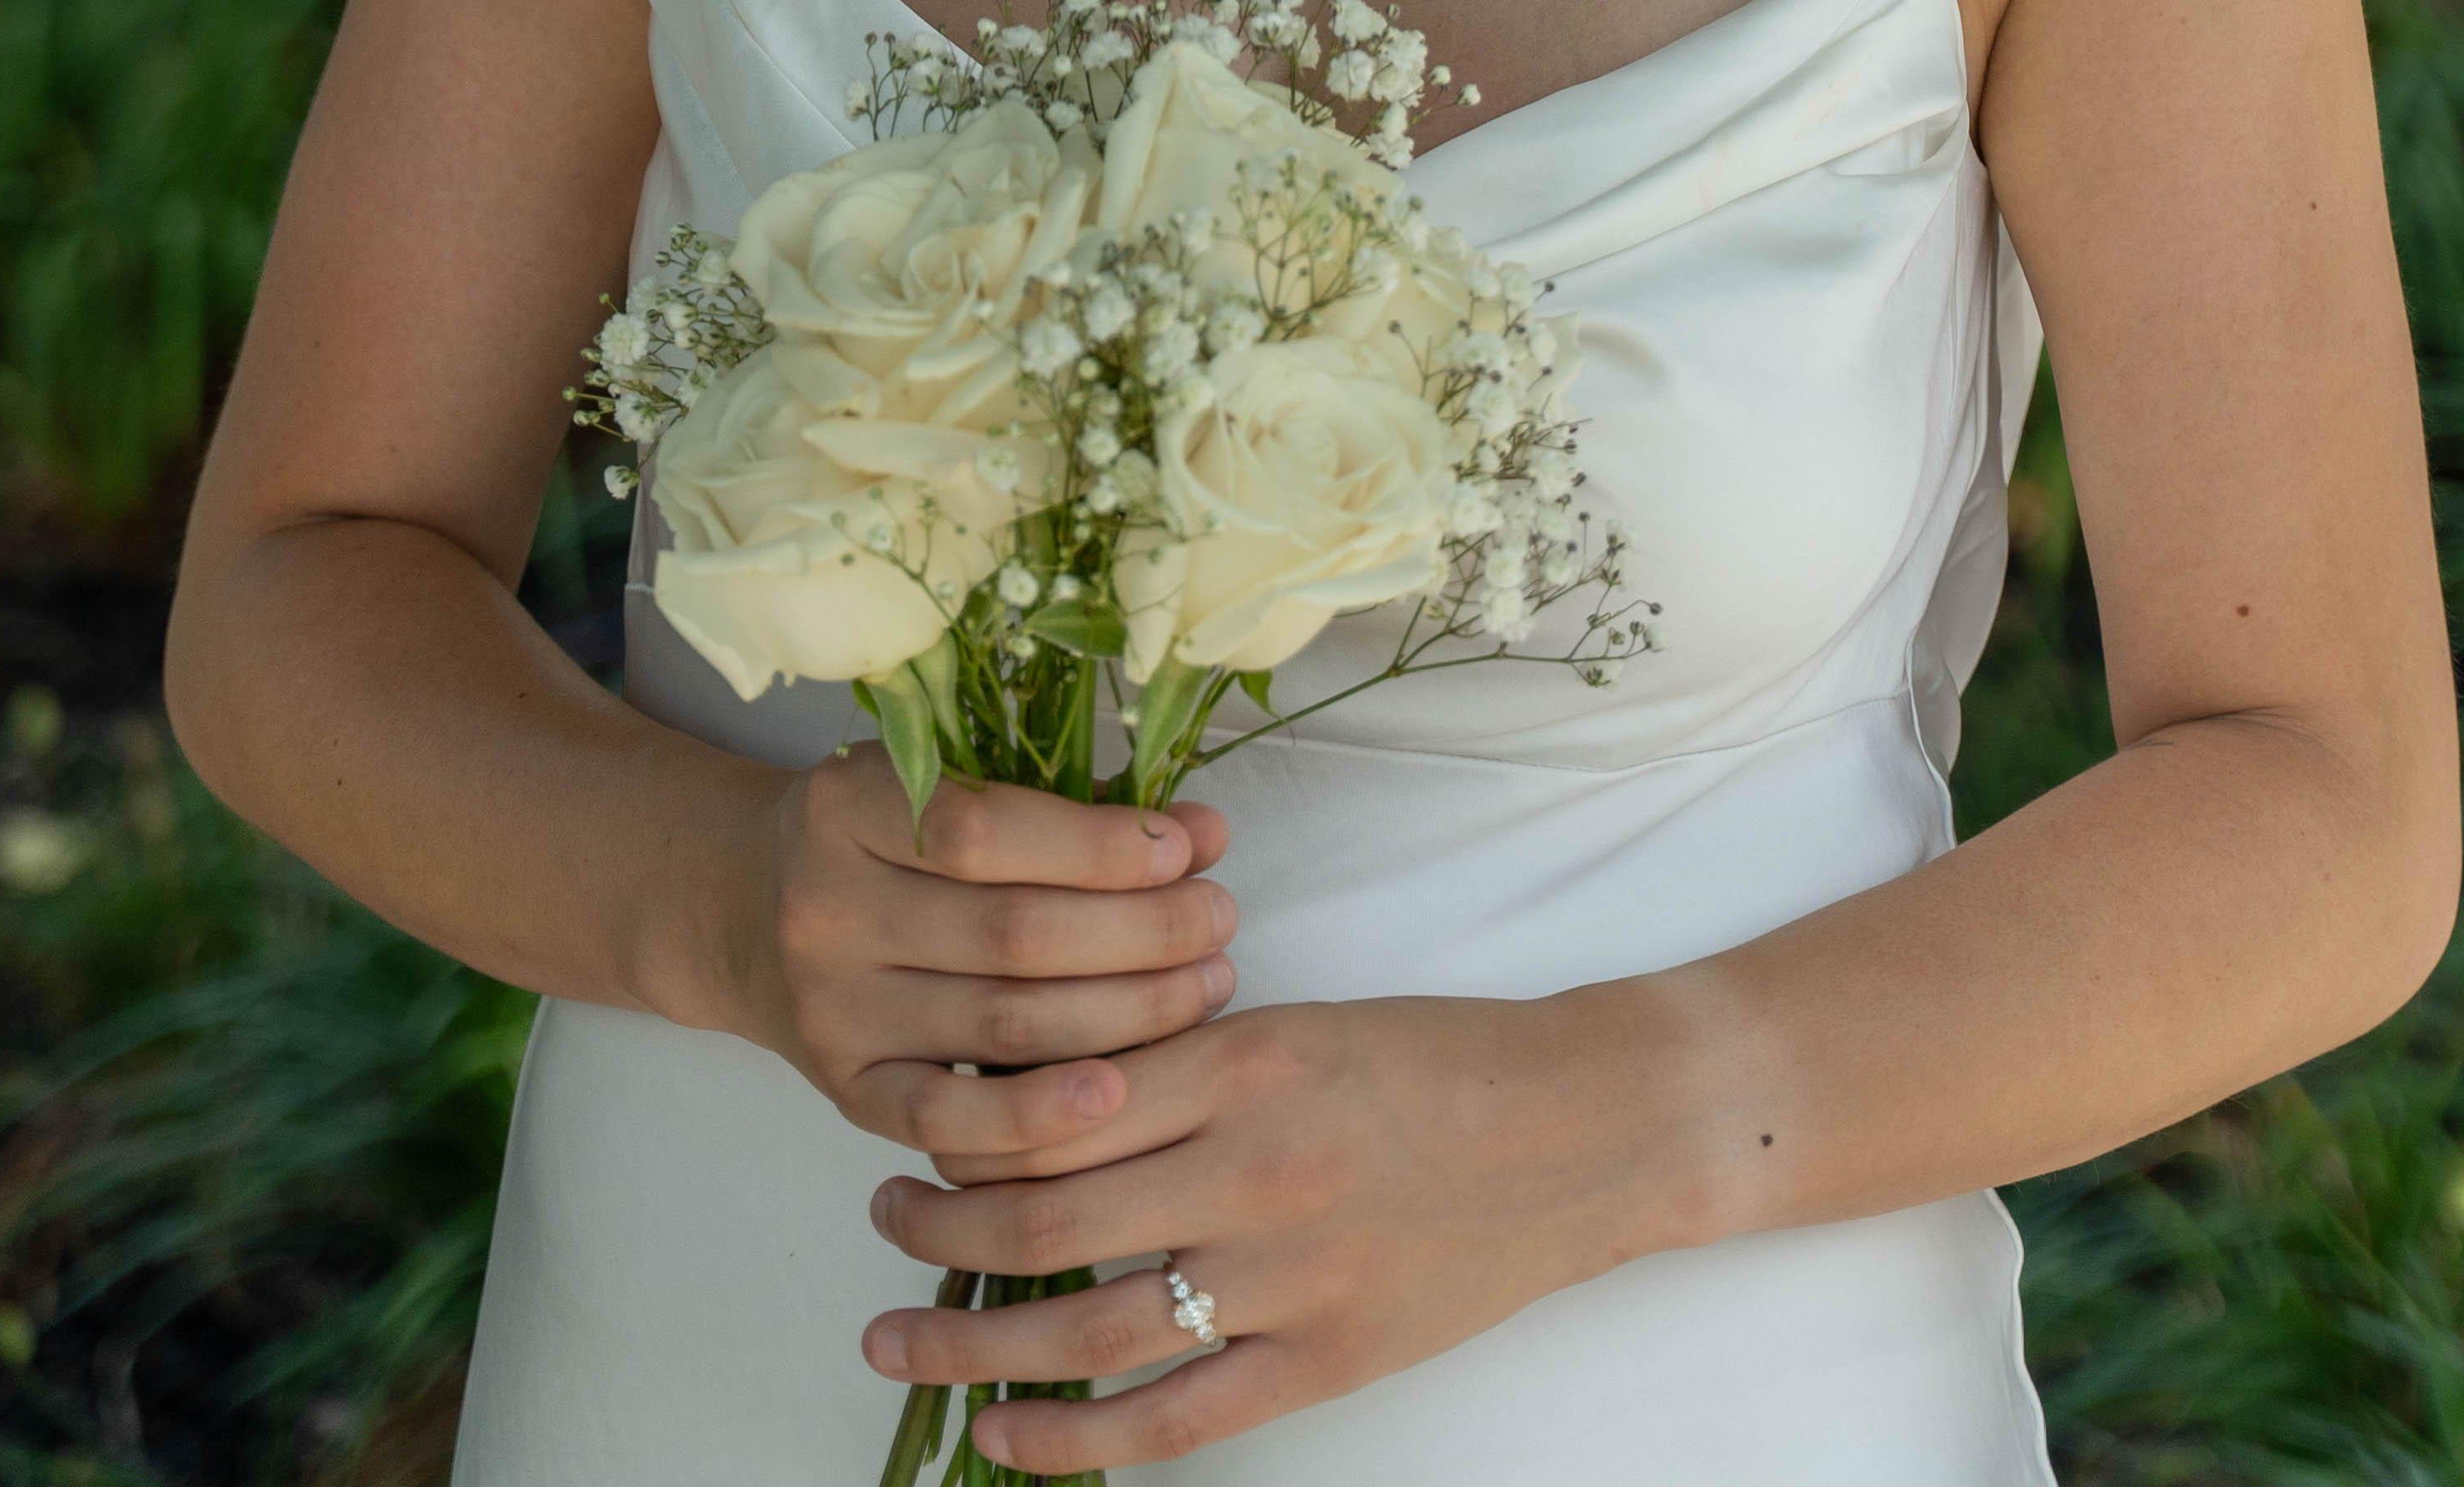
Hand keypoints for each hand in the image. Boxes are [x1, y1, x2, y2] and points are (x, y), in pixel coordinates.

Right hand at [713, 746, 1242, 1183]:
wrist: (749, 914)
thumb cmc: (881, 839)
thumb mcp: (945, 789)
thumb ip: (1066, 809)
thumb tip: (1204, 833)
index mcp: (848, 805)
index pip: (989, 828)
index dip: (1102, 844)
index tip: (1190, 847)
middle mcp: (828, 908)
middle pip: (1013, 933)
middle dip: (1143, 932)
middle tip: (1222, 922)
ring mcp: (833, 1010)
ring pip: (1002, 1025)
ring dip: (1126, 1014)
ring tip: (1207, 988)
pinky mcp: (845, 1093)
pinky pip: (951, 1123)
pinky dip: (1039, 1117)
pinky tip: (1119, 1096)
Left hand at [857, 988, 1663, 1468]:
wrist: (1583, 1130)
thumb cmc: (1440, 1063)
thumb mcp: (1301, 1023)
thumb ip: (1185, 1062)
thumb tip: (1050, 1100)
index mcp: (1242, 1058)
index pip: (1056, 1097)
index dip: (963, 1121)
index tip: (913, 1128)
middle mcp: (1250, 1167)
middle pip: (1045, 1211)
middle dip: (938, 1224)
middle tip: (881, 1220)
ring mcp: (1286, 1277)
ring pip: (1087, 1323)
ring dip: (971, 1339)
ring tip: (896, 1336)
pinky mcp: (1323, 1363)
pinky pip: (1173, 1421)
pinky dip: (1073, 1440)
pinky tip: (1002, 1437)